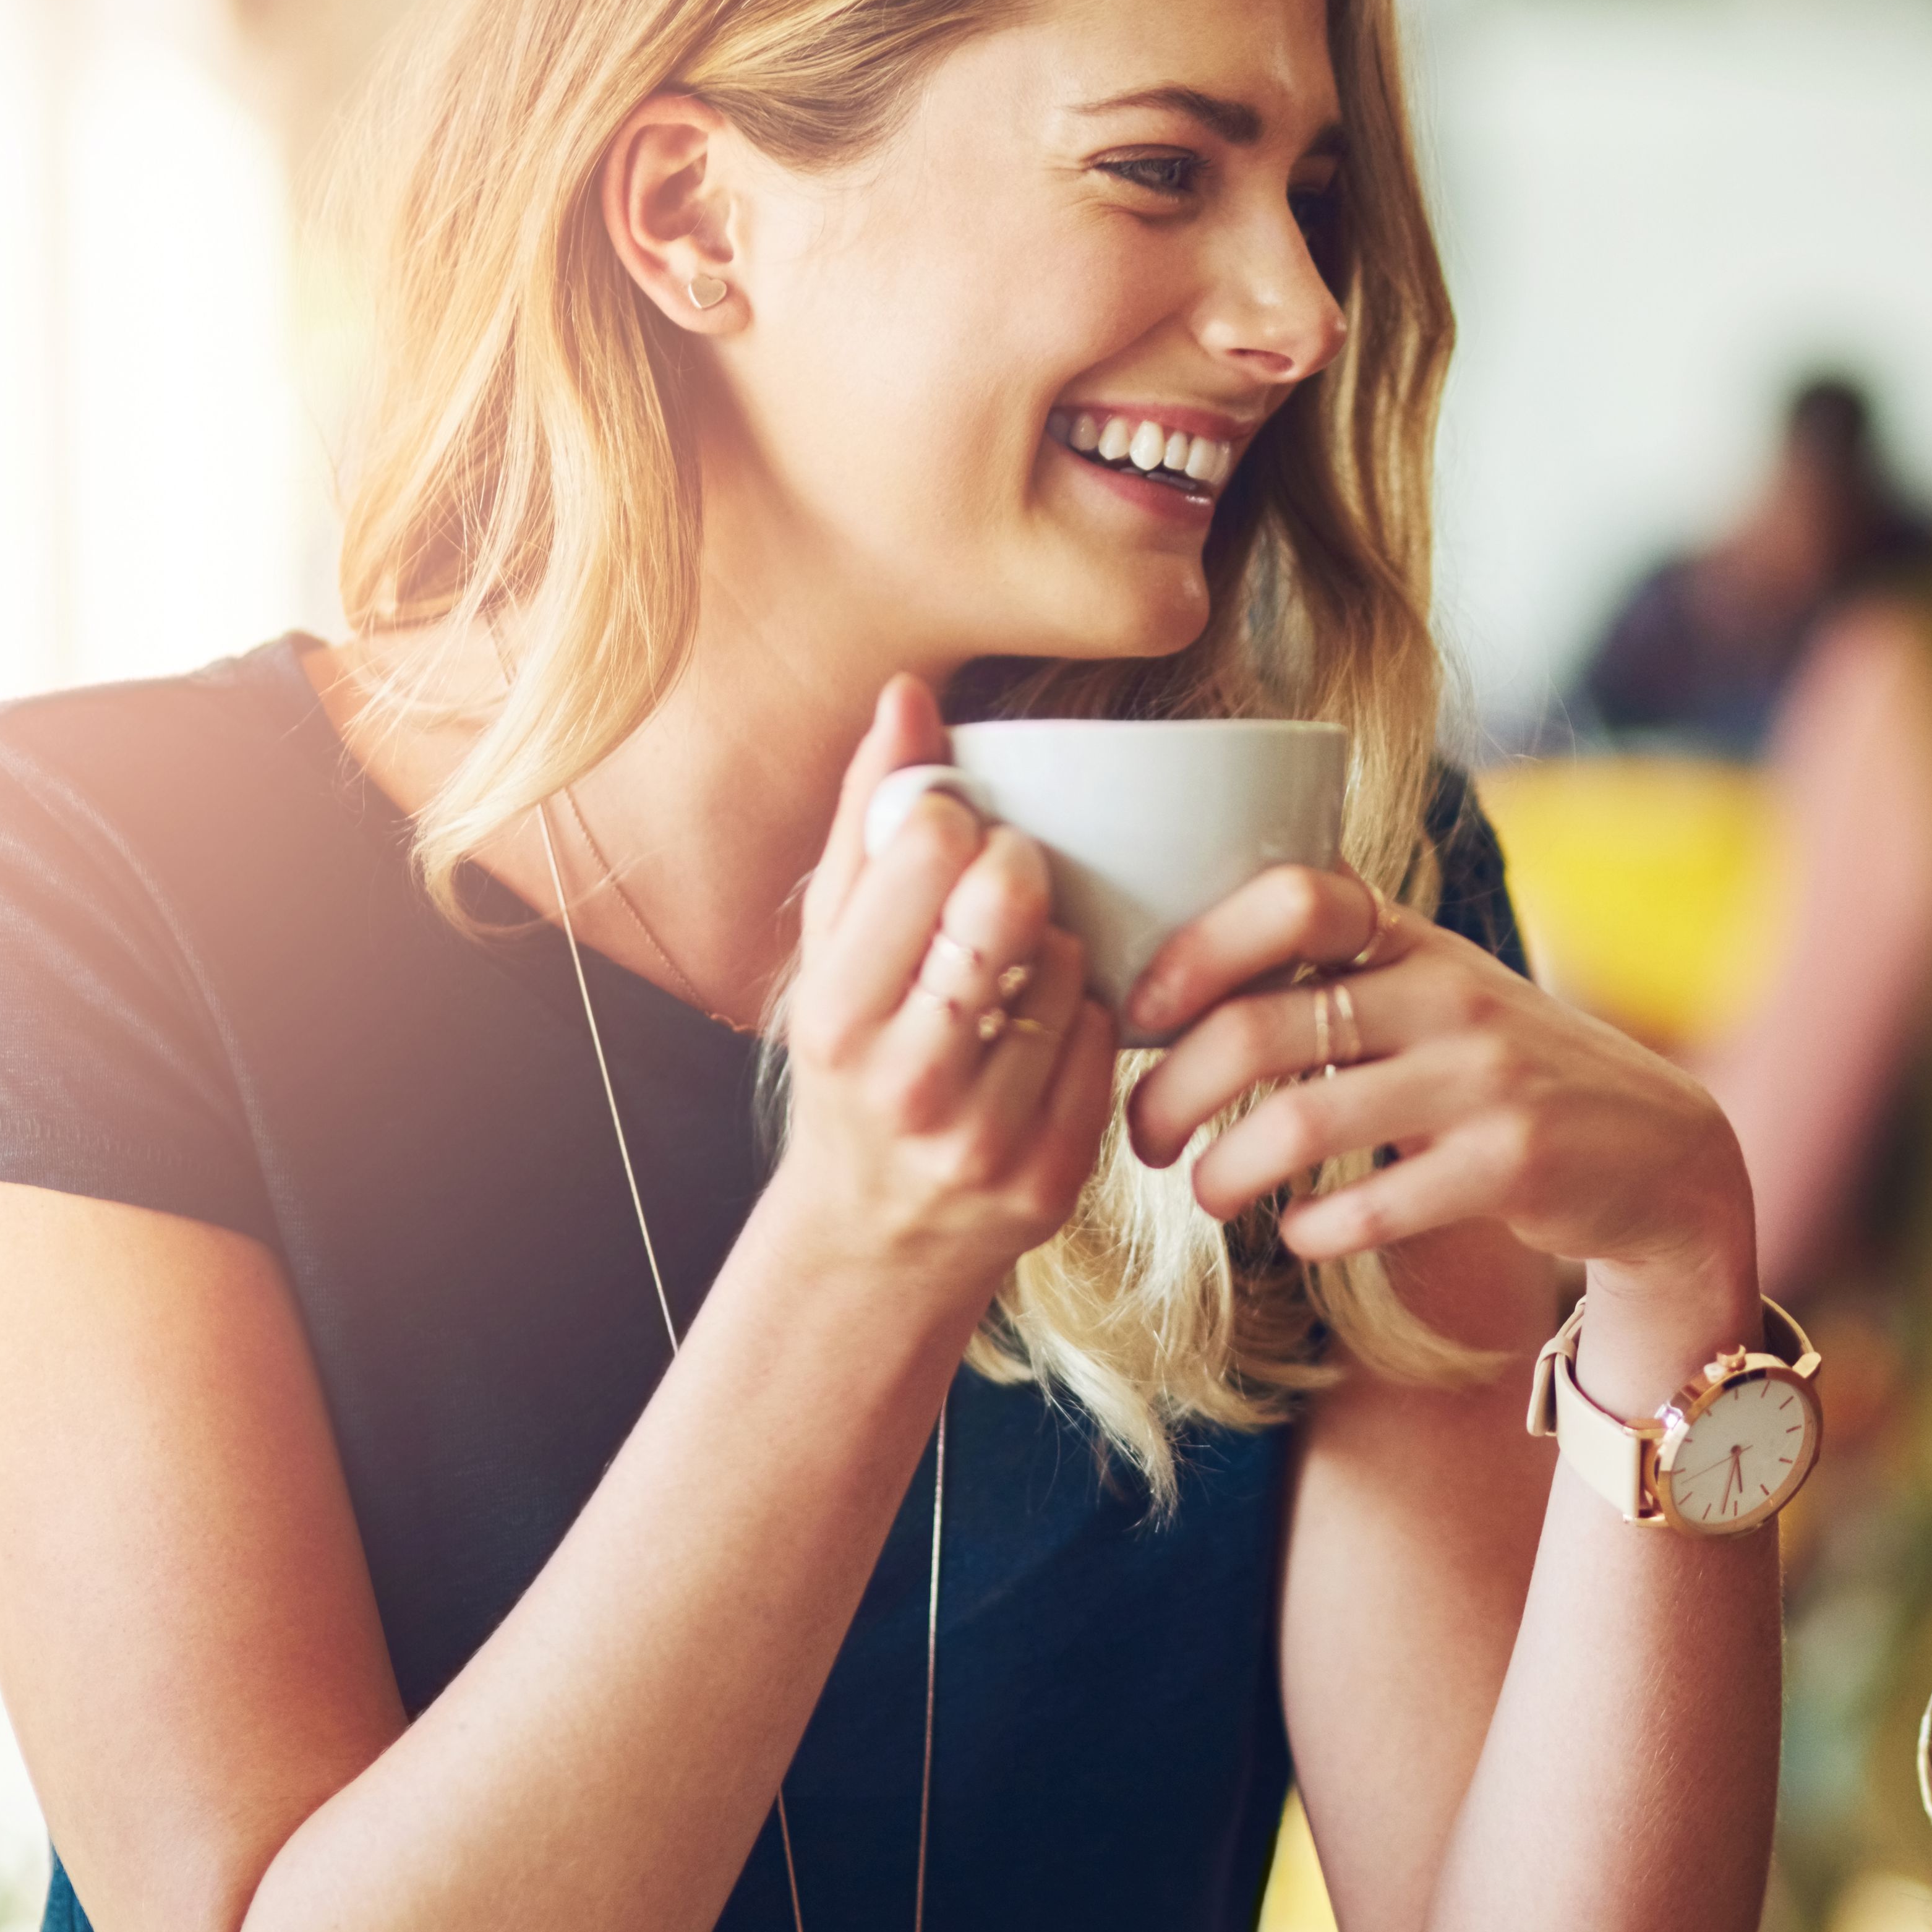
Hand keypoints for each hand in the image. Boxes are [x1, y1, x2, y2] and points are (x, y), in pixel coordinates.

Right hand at [771, 678, 1121, 1302]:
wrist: (871, 1240)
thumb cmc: (851, 1066)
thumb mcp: (826, 951)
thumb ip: (866, 819)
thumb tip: (907, 691)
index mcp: (836, 1017)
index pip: (930, 853)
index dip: (959, 822)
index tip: (954, 839)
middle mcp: (906, 1083)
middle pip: (1011, 901)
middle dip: (1018, 869)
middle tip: (1005, 883)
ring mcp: (983, 1137)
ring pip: (1070, 966)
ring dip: (1055, 947)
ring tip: (1011, 972)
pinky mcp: (1051, 1177)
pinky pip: (1105, 1040)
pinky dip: (1085, 1017)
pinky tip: (1043, 1032)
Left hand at [1122, 863, 1757, 1340]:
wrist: (1656, 1152)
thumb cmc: (1504, 1074)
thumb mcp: (1435, 995)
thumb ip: (1336, 974)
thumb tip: (1167, 985)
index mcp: (1417, 940)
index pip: (1295, 895)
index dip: (1196, 946)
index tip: (1137, 1010)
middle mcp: (1450, 995)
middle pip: (1263, 1026)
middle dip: (1171, 1091)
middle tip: (1144, 1136)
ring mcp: (1485, 1080)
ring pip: (1301, 1123)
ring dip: (1223, 1172)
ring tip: (1204, 1193)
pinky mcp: (1511, 1165)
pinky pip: (1368, 1206)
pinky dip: (1308, 1230)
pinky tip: (1298, 1233)